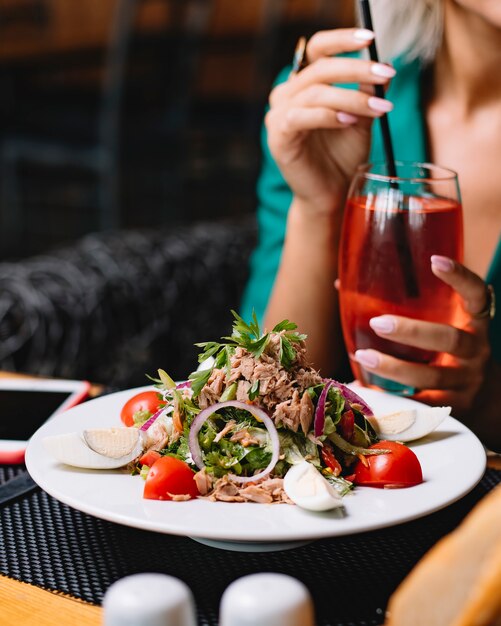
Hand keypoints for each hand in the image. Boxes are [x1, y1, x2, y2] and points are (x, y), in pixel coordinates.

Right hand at [265, 27, 395, 211]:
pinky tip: (349, 121)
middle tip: (386, 75)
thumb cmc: (342, 157)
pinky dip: (328, 116)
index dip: (341, 40)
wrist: (331, 194)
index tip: (369, 39)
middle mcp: (287, 95)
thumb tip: (383, 68)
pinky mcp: (278, 137)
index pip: (318, 50)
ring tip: (379, 109)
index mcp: (305, 84)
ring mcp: (279, 115)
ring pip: (316, 93)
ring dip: (351, 98)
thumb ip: (366, 94)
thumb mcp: (360, 119)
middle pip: (320, 68)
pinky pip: (302, 117)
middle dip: (357, 70)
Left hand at [353, 256, 493, 419]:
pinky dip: (394, 396)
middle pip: (449, 339)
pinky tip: (370, 388)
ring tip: (363, 356)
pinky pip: (421, 403)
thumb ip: (409, 306)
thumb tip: (341, 284)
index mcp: (474, 322)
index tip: (435, 261)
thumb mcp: (444, 324)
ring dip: (394, 368)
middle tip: (378, 323)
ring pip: (431, 377)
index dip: (459, 277)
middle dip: (411, 331)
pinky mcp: (455, 408)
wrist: (487, 396)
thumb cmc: (449, 350)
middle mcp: (476, 350)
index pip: (476, 294)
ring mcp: (467, 381)